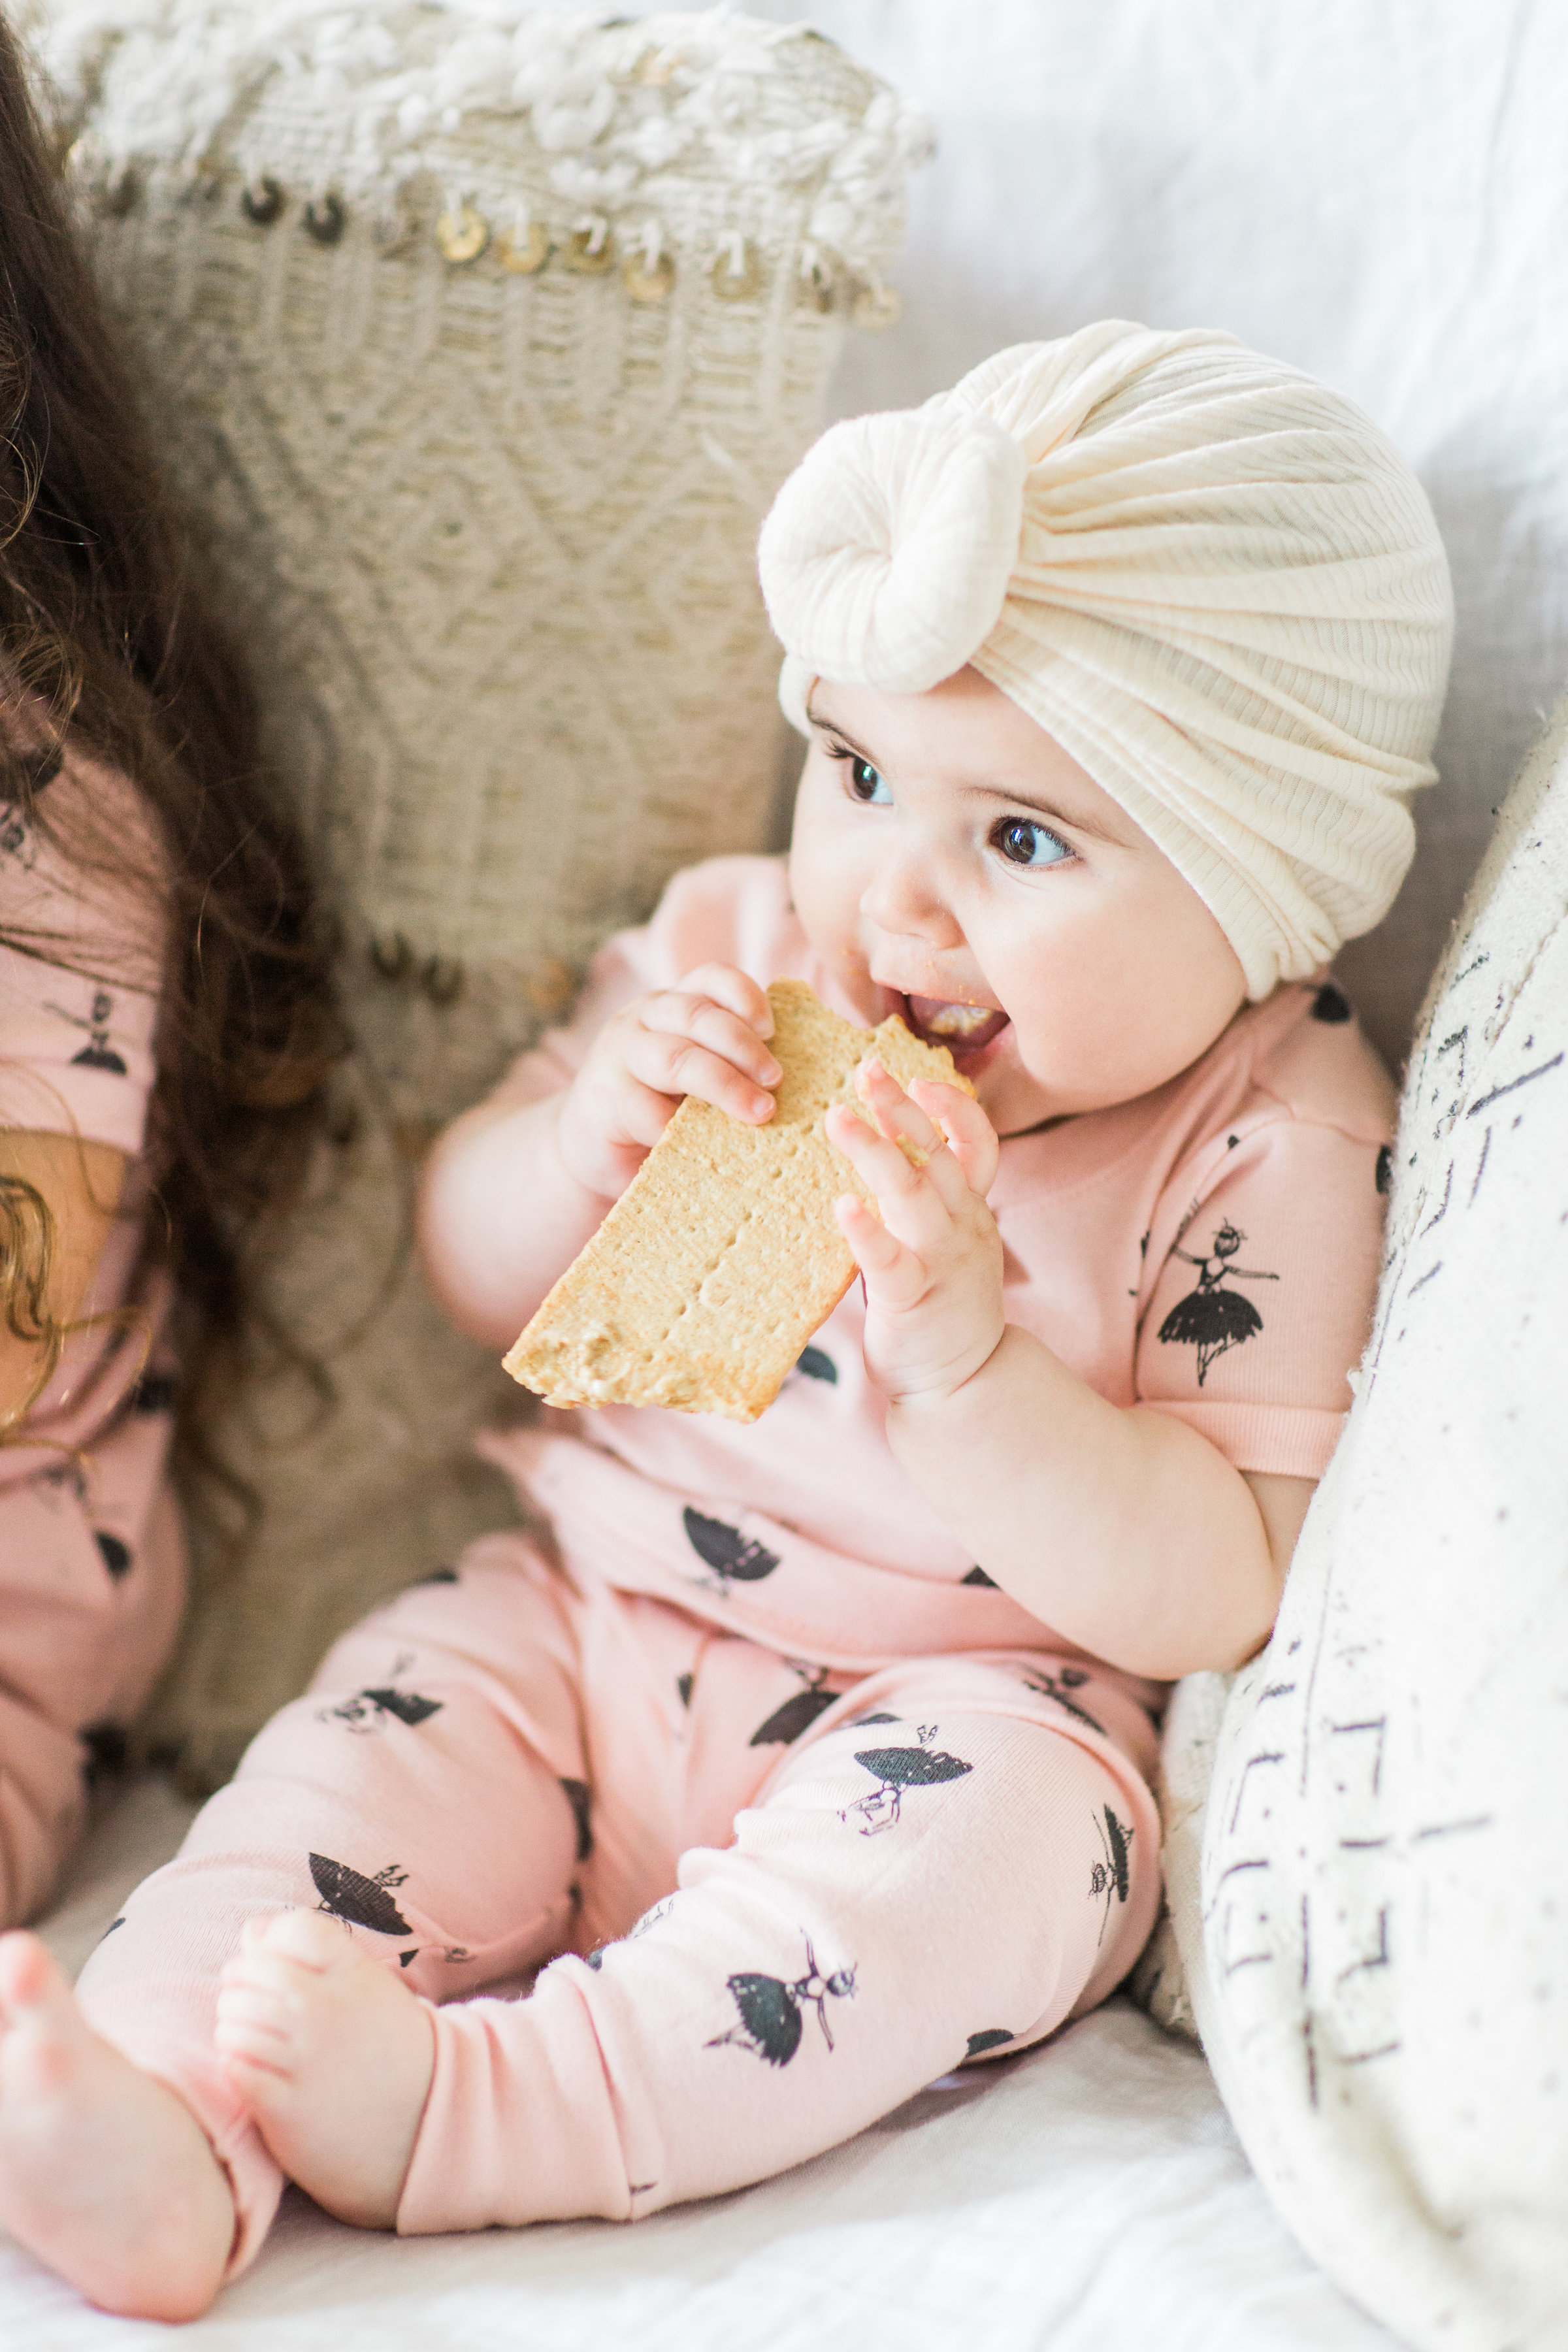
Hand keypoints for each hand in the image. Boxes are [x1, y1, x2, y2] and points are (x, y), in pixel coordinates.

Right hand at [553, 963, 780, 1198]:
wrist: (592, 1150)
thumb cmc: (661, 1110)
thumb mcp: (696, 1077)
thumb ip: (731, 1064)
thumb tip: (800, 1076)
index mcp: (674, 1005)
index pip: (711, 978)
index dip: (745, 995)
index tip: (772, 1027)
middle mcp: (643, 1020)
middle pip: (698, 1016)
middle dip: (744, 1047)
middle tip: (777, 1080)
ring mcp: (619, 1056)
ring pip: (676, 1057)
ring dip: (725, 1084)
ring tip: (761, 1111)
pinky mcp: (603, 1100)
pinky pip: (647, 1109)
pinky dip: (680, 1127)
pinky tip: (706, 1145)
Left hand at [825, 1060, 1004, 1407]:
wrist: (964, 1387)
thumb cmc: (940, 1308)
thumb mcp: (942, 1242)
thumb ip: (921, 1200)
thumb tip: (874, 1148)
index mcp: (969, 1212)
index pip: (976, 1145)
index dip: (954, 1107)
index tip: (920, 1077)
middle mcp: (963, 1228)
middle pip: (940, 1155)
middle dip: (903, 1108)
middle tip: (866, 1070)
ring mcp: (943, 1264)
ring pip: (916, 1195)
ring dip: (878, 1152)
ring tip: (838, 1118)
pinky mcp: (915, 1302)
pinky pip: (892, 1262)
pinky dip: (868, 1232)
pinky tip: (842, 1206)